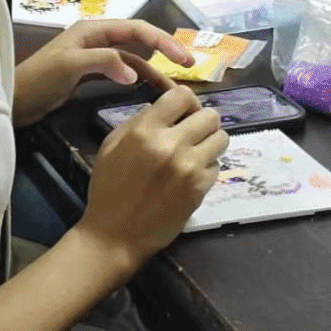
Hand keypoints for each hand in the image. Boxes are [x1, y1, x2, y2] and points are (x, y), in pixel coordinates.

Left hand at [12, 19, 192, 126]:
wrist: (12, 102)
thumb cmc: (37, 80)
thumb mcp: (69, 66)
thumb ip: (102, 62)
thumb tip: (133, 72)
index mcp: (92, 30)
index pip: (136, 29)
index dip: (162, 41)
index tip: (182, 59)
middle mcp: (96, 39)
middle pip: (138, 40)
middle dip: (163, 51)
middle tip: (188, 69)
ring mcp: (93, 57)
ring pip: (132, 59)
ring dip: (153, 70)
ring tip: (173, 88)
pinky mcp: (90, 75)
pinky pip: (121, 72)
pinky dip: (137, 79)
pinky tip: (149, 90)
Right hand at [77, 85, 228, 266]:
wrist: (115, 235)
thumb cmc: (108, 189)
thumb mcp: (111, 145)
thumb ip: (137, 121)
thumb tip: (163, 108)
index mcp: (146, 131)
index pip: (183, 95)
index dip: (187, 101)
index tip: (183, 112)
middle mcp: (171, 145)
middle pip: (210, 115)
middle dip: (202, 121)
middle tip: (192, 133)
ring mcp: (189, 168)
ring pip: (221, 139)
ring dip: (210, 143)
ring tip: (195, 153)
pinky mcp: (200, 189)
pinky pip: (217, 166)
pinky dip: (207, 168)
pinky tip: (190, 177)